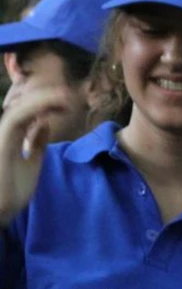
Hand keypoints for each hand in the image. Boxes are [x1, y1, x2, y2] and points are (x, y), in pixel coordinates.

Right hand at [0, 85, 68, 225]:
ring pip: (19, 108)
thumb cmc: (9, 193)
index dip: (43, 103)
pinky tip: (53, 104)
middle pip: (21, 105)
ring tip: (65, 97)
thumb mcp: (30, 165)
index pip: (25, 113)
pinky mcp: (1, 141)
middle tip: (68, 95)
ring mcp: (0, 136)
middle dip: (44, 97)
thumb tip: (44, 123)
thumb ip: (36, 144)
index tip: (65, 103)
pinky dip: (35, 107)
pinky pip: (16, 118)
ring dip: (43, 99)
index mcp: (8, 137)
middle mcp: (1, 133)